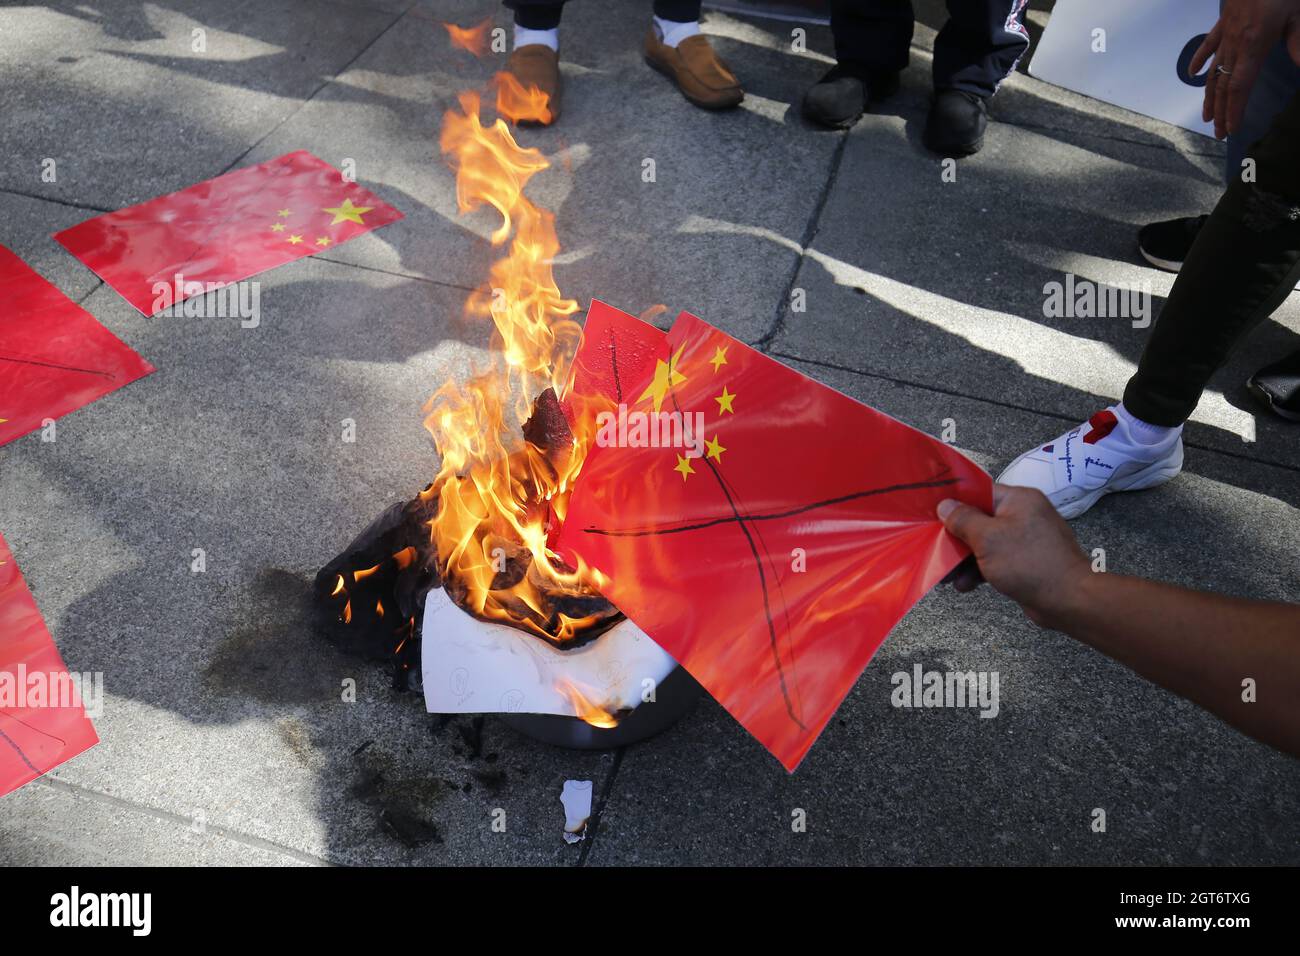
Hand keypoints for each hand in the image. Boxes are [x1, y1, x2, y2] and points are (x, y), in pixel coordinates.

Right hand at [937, 485, 1090, 627]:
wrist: (1067, 600)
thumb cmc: (1029, 563)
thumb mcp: (988, 538)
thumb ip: (963, 520)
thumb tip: (945, 505)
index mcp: (1018, 500)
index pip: (980, 492)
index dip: (955, 503)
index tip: (932, 514)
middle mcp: (1023, 515)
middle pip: (979, 520)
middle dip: (956, 538)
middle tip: (936, 549)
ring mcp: (1025, 540)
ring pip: (984, 543)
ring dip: (964, 559)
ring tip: (946, 577)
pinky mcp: (1024, 562)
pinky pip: (995, 561)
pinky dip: (979, 571)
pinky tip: (964, 585)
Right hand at [1191, 0, 1299, 138]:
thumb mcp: (1297, 16)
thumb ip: (1297, 43)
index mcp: (1253, 46)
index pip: (1240, 87)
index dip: (1233, 111)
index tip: (1230, 130)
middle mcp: (1235, 45)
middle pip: (1223, 86)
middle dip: (1220, 112)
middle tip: (1218, 134)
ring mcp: (1226, 34)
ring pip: (1213, 72)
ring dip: (1209, 96)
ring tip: (1206, 116)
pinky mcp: (1223, 23)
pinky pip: (1208, 45)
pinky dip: (1199, 61)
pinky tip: (1192, 75)